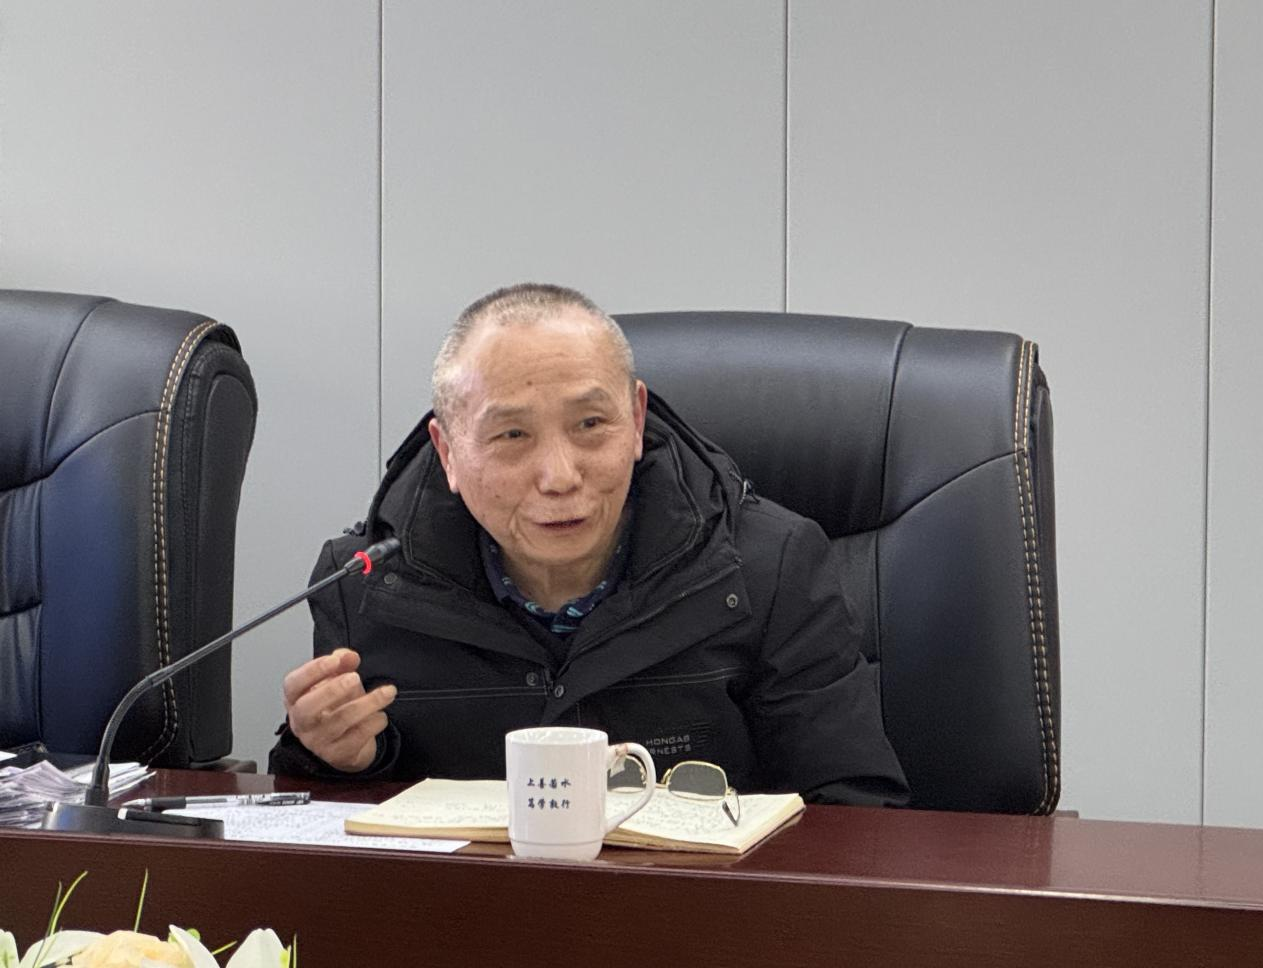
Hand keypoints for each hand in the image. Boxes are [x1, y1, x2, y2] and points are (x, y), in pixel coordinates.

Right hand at [283, 648, 396, 772]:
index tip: (334, 660)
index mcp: (296, 700)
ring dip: (367, 703)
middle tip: (355, 677)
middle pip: (307, 708)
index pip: (293, 685)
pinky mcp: (338, 755)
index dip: (312, 671)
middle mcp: (302, 723)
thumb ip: (342, 664)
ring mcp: (318, 742)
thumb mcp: (337, 681)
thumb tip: (349, 656)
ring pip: (339, 722)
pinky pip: (357, 737)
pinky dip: (373, 723)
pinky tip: (381, 715)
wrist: (346, 745)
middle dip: (332, 690)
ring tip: (387, 692)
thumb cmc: (337, 708)